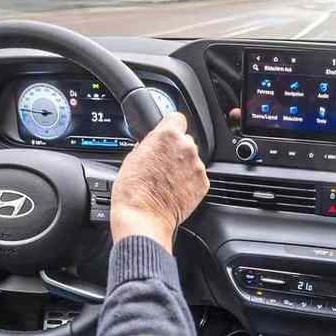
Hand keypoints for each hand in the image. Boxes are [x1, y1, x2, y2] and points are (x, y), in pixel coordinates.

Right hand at [111, 113, 207, 252]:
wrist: (144, 217)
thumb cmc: (133, 190)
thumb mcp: (132, 157)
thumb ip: (148, 144)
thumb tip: (152, 144)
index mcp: (167, 135)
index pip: (177, 118)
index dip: (171, 127)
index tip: (168, 134)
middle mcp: (186, 147)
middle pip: (185, 140)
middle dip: (176, 150)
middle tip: (163, 164)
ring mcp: (197, 166)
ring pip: (192, 159)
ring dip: (183, 167)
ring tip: (167, 181)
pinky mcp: (203, 183)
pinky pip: (197, 176)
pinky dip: (189, 182)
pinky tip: (175, 190)